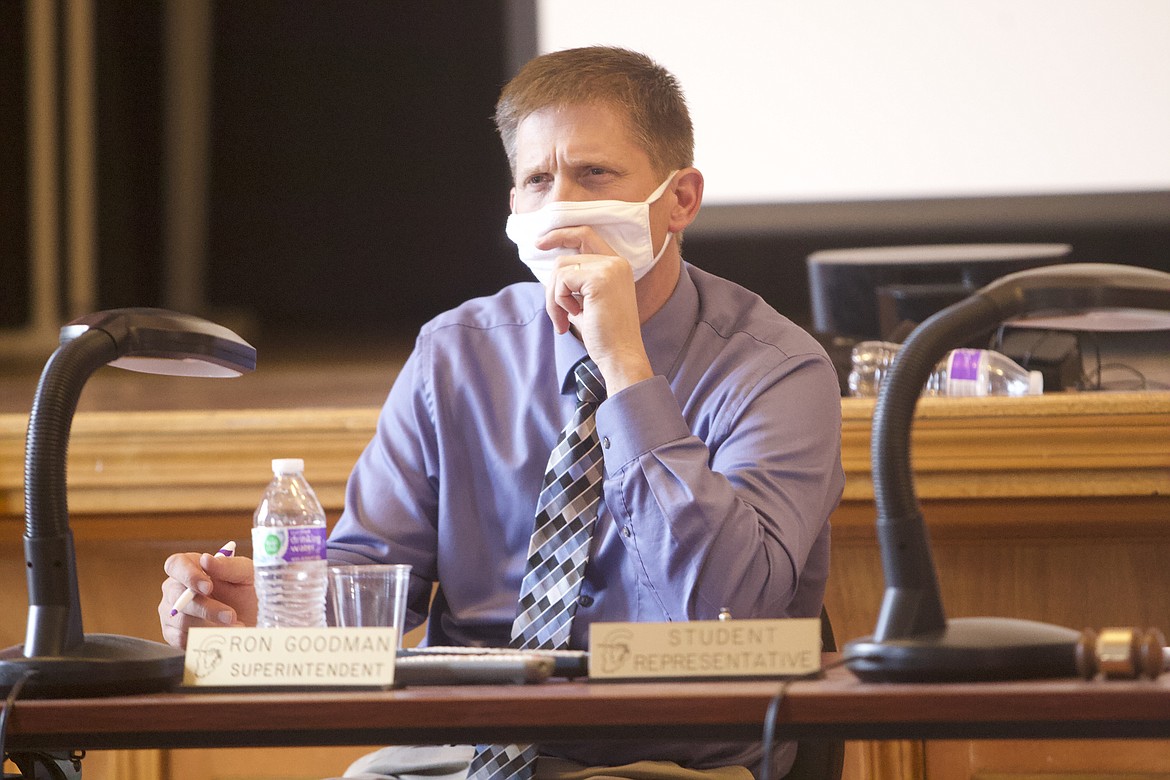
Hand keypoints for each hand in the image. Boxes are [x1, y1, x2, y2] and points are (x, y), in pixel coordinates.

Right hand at [158, 551, 257, 648]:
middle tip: (230, 615)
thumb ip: (228, 566)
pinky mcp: (174, 634)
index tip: (208, 587)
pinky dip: (204, 637)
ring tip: (233, 624)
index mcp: (192, 567)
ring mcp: (173, 612)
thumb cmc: (248, 592)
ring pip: (180, 618)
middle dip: (206, 607)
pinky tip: (222, 633)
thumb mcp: (246, 574)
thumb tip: (206, 560)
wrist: (256, 621)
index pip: (176, 564)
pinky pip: (180, 637)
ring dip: (210, 624)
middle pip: (176, 595)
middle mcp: (177, 588)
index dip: (188, 575)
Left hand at [539, 226, 652, 393]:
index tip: (538, 244)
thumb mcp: (586, 302)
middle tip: (556, 315)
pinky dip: (559, 302)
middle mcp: (616, 262)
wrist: (620, 356)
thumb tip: (550, 276)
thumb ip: (573, 284)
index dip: (560, 235)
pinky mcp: (600, 279)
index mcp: (616, 265)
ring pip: (560, 270)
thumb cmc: (603, 336)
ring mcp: (610, 268)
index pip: (585, 235)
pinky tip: (573, 317)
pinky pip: (562, 281)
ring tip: (563, 321)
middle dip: (552, 288)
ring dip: (554, 299)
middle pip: (565, 259)